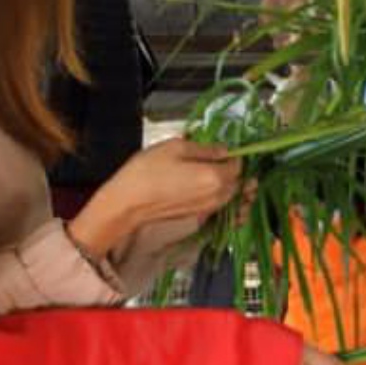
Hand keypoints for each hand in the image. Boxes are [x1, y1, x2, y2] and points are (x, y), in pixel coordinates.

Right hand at [68, 138, 241, 256]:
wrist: (128, 203)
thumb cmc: (147, 171)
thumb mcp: (176, 147)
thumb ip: (205, 149)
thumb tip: (224, 150)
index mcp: (215, 177)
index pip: (238, 165)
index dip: (233, 155)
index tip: (222, 148)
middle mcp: (217, 196)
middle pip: (237, 182)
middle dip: (231, 170)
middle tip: (217, 158)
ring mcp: (208, 209)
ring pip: (228, 195)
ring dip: (225, 183)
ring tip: (209, 171)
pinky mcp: (197, 216)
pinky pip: (216, 204)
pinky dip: (215, 195)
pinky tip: (200, 186)